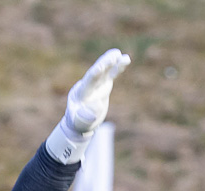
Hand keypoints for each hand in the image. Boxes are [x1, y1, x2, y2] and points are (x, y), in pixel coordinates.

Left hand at [45, 49, 130, 163]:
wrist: (79, 121)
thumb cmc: (78, 123)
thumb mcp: (80, 123)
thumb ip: (86, 116)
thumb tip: (97, 103)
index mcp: (80, 93)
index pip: (88, 82)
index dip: (95, 74)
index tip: (100, 67)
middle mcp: (87, 85)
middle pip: (96, 72)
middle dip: (105, 63)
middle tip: (114, 55)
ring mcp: (96, 84)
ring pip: (105, 70)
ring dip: (112, 61)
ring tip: (119, 54)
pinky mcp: (104, 85)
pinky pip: (112, 74)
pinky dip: (118, 67)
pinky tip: (126, 59)